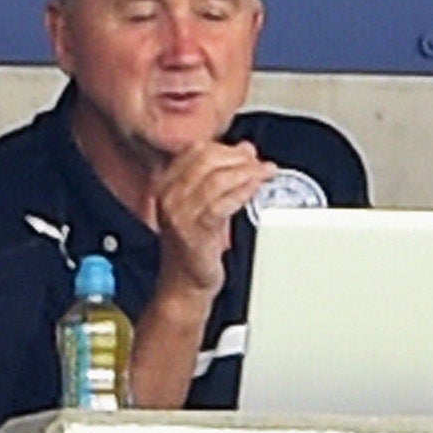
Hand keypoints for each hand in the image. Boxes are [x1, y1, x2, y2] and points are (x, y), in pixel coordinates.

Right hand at [144, 139, 275, 302]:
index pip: (196, 150)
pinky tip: (257, 188)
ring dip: (247, 172)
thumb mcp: (208, 204)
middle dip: (240, 158)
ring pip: (217, 179)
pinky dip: (243, 191)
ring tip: (266, 174)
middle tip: (262, 164)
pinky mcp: (193, 231)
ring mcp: (178, 214)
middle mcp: (168, 196)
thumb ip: (224, 176)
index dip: (227, 147)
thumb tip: (246, 149)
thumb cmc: (196, 247)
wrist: (185, 284)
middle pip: (206, 159)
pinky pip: (221, 204)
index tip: (249, 153)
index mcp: (166, 184)